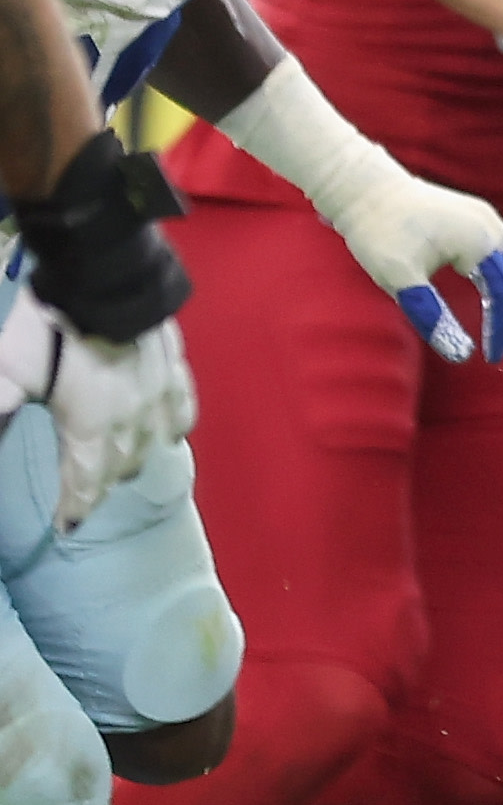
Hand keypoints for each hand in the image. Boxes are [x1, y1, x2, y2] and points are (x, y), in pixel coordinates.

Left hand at [0, 293, 195, 529]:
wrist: (102, 277)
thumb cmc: (48, 325)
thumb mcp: (7, 372)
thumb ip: (1, 407)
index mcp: (90, 426)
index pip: (84, 482)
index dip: (75, 507)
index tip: (65, 526)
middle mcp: (131, 420)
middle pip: (119, 468)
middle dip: (99, 485)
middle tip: (83, 494)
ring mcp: (158, 395)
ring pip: (152, 445)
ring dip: (133, 461)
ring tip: (118, 470)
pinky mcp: (174, 369)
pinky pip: (182, 409)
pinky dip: (176, 428)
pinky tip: (171, 436)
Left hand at [325, 161, 502, 361]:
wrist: (362, 187)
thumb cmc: (378, 232)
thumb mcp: (399, 279)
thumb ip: (431, 316)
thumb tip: (461, 356)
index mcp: (479, 242)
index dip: (501, 329)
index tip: (492, 358)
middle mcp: (492, 227)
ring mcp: (488, 217)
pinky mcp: (477, 214)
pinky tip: (501, 292)